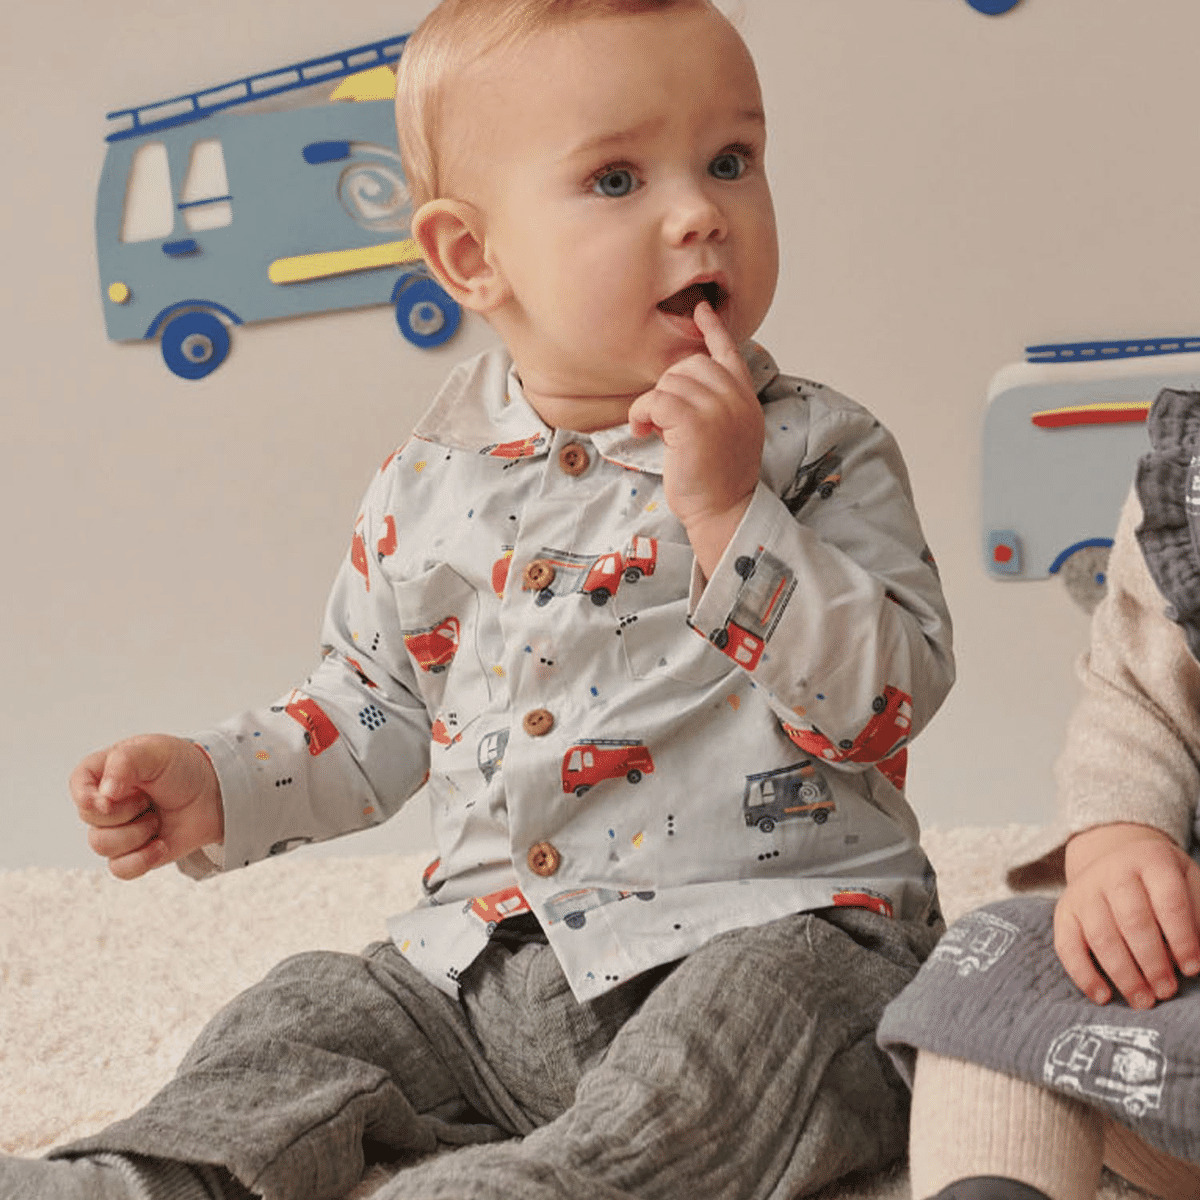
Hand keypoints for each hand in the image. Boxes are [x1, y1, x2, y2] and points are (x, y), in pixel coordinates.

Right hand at [69, 735, 223, 879]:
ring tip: (157, 818)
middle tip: (149, 798)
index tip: (110, 797)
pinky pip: (120, 869)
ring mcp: (119, 829)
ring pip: (101, 845)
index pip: (77, 784)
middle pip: (89, 818)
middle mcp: (107, 801)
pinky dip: (141, 859)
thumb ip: (124, 763)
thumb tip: (103, 795)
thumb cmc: (184, 767)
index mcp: (106, 771)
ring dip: (136, 833)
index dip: (87, 796)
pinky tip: (160, 844)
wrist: (216, 794)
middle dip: (124, 811)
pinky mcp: (134, 852)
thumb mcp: (156, 752)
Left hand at [628, 301, 763, 577]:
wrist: (724, 510)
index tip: (701, 309)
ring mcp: (718, 407)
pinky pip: (655, 399)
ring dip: (652, 406)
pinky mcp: (694, 422)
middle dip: (668, 387)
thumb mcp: (727, 433)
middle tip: (664, 420)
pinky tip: (645, 432)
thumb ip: (717, 404)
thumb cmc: (718, 479)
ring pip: (668, 382)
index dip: (713, 330)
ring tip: (657, 432)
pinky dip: (642, 414)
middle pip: (689, 364)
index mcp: (745, 398)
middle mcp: (736, 397)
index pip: (729, 352)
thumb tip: (684, 383)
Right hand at [1055, 822, 1199, 1007]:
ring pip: (1101, 936)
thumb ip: (1197, 914)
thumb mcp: (1186, 881)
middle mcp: (1114, 872)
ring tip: (1144, 1000)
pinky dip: (1083, 974)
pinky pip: (1067, 946)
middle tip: (1167, 991)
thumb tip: (1198, 956)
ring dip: (1124, 974)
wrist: (1112, 855)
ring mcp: (1084, 891)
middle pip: (1132, 920)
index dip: (1183, 939)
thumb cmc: (1159, 880)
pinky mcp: (1064, 910)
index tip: (1192, 969)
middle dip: (1152, 962)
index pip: (1169, 902)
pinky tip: (1103, 996)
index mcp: (1151, 861)